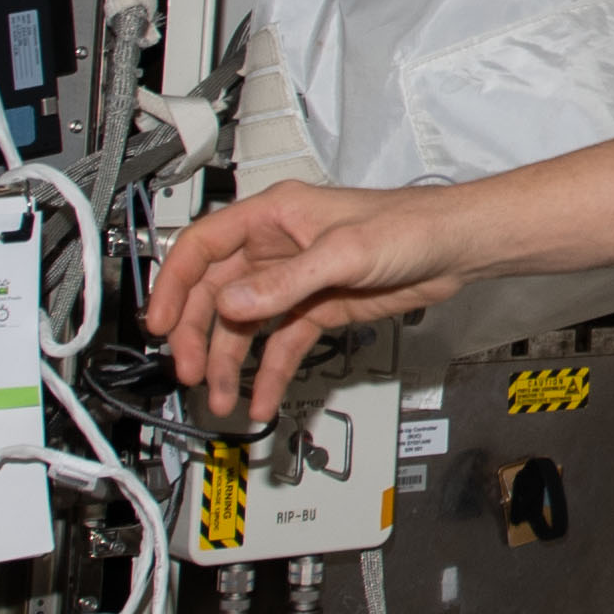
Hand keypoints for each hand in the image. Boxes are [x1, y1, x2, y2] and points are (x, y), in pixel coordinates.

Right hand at [148, 182, 477, 431]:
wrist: (454, 248)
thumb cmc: (409, 226)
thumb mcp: (342, 253)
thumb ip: (285, 282)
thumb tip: (233, 302)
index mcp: (272, 216)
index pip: (202, 247)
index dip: (173, 284)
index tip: (158, 323)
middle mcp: (276, 247)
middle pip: (216, 292)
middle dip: (198, 334)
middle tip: (191, 372)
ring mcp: (295, 280)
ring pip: (245, 324)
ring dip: (230, 361)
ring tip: (222, 397)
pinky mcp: (318, 307)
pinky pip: (281, 343)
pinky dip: (269, 371)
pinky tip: (262, 397)